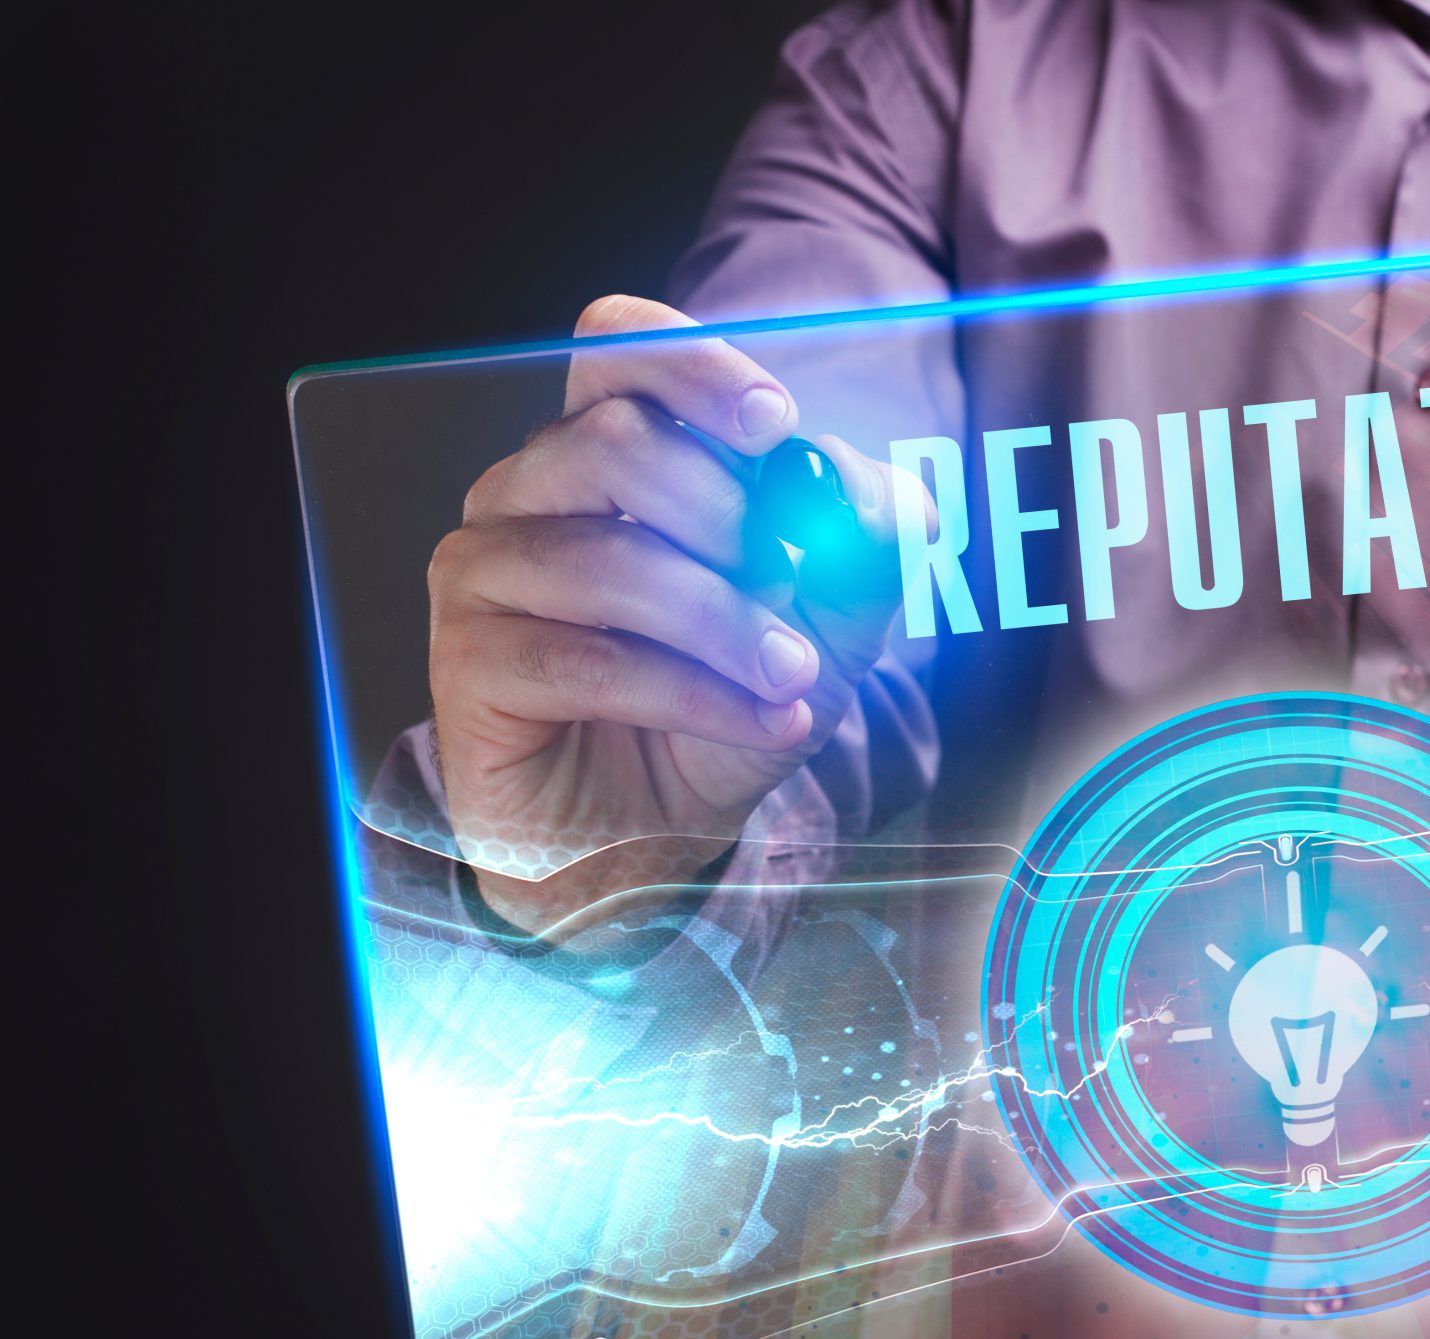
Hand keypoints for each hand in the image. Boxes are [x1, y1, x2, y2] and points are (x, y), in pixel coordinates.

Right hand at [427, 295, 902, 933]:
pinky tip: (761, 723)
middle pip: (614, 441)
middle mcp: (531, 490)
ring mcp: (485, 569)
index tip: (773, 423)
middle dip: (727, 516)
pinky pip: (581, 660)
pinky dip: (691, 694)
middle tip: (789, 581)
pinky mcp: (467, 660)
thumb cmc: (727, 699)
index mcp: (610, 446)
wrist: (661, 832)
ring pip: (603, 558)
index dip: (693, 367)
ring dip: (723, 624)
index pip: (618, 347)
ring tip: (793, 679)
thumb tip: (894, 501)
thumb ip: (865, 547)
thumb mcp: (829, 621)